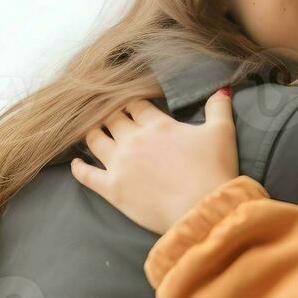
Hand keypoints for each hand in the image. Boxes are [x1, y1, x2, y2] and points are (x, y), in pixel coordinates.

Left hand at [70, 88, 238, 234]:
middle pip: (112, 119)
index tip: (132, 105)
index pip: (136, 105)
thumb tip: (221, 89)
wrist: (203, 208)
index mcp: (157, 125)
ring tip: (94, 132)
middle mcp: (133, 140)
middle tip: (112, 117)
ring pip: (95, 140)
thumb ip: (219, 107)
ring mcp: (119, 164)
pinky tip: (75, 163)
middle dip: (112, 115)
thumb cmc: (214, 169)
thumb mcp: (223, 132)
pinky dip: (77, 168)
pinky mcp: (112, 189)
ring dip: (93, 133)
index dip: (133, 103)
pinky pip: (85, 175)